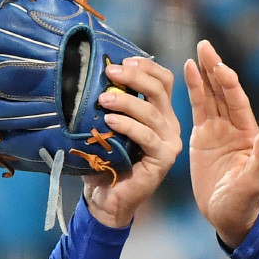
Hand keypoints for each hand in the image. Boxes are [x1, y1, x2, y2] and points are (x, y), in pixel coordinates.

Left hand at [82, 57, 182, 228]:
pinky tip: (110, 121)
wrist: (105, 199)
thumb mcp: (105, 129)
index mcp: (159, 113)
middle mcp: (168, 125)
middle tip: (110, 72)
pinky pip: (147, 136)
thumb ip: (107, 106)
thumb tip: (90, 79)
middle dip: (135, 76)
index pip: (162, 81)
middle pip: (159, 90)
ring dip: (126, 101)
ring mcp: (168, 142)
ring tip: (103, 99)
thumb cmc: (103, 162)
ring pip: (151, 112)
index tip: (121, 60)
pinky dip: (128, 126)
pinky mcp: (163, 159)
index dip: (146, 67)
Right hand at [184, 39, 258, 248]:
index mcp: (247, 135)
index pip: (236, 102)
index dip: (227, 83)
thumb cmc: (242, 203)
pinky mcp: (202, 139)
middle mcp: (233, 128)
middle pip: (222, 92)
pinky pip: (197, 111)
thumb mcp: (253, 183)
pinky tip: (187, 76)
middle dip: (213, 68)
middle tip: (204, 46)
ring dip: (202, 76)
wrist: (227, 216)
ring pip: (209, 97)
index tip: (217, 65)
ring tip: (193, 54)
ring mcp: (217, 132)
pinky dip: (192, 93)